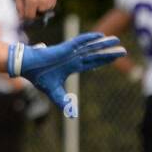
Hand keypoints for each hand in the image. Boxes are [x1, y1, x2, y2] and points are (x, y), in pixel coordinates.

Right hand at [8, 32, 125, 116]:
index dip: (104, 60)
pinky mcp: (64, 48)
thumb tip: (72, 115)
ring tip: (116, 40)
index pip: (93, 63)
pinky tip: (100, 35)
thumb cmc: (40, 77)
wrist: (27, 67)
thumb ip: (64, 102)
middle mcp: (74, 58)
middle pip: (96, 54)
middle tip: (124, 50)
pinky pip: (79, 42)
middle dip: (109, 53)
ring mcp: (70, 52)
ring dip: (103, 44)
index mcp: (73, 66)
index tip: (115, 58)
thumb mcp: (54, 93)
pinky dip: (89, 38)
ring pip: (91, 47)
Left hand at [15, 0, 56, 21]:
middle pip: (38, 15)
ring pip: (45, 11)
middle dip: (34, 11)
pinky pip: (50, 6)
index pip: (30, 16)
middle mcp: (42, 1)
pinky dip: (46, 4)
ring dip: (40, 8)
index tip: (25, 12)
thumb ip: (19, 8)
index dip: (26, 15)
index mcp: (32, 1)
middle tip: (31, 2)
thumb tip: (22, 19)